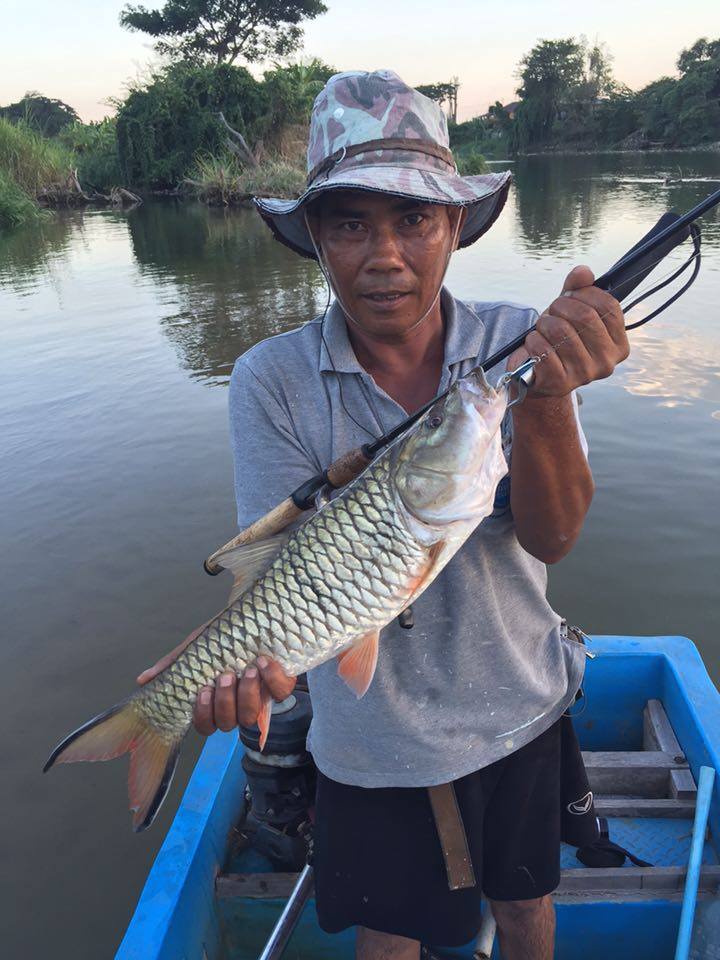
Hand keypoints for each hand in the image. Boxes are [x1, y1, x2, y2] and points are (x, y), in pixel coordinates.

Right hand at [137, 633, 295, 736]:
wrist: (256, 614)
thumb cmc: (225, 635)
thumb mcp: (198, 647)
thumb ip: (173, 664)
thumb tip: (142, 680)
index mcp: (216, 700)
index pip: (206, 726)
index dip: (204, 715)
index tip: (203, 691)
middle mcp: (237, 704)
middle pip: (229, 724)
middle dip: (226, 702)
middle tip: (225, 676)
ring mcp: (261, 696)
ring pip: (252, 715)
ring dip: (248, 693)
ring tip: (246, 669)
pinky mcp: (282, 683)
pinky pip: (281, 693)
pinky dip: (273, 679)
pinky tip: (263, 662)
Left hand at [508, 265, 629, 397]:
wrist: (537, 374)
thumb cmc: (558, 339)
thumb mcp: (570, 311)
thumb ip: (578, 289)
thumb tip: (584, 272)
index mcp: (618, 345)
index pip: (609, 306)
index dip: (585, 293)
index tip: (570, 295)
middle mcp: (607, 362)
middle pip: (586, 316)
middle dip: (561, 306)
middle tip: (551, 311)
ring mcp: (585, 375)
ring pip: (562, 331)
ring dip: (544, 323)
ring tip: (542, 328)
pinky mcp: (561, 383)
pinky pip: (544, 349)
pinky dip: (533, 340)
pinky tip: (534, 344)